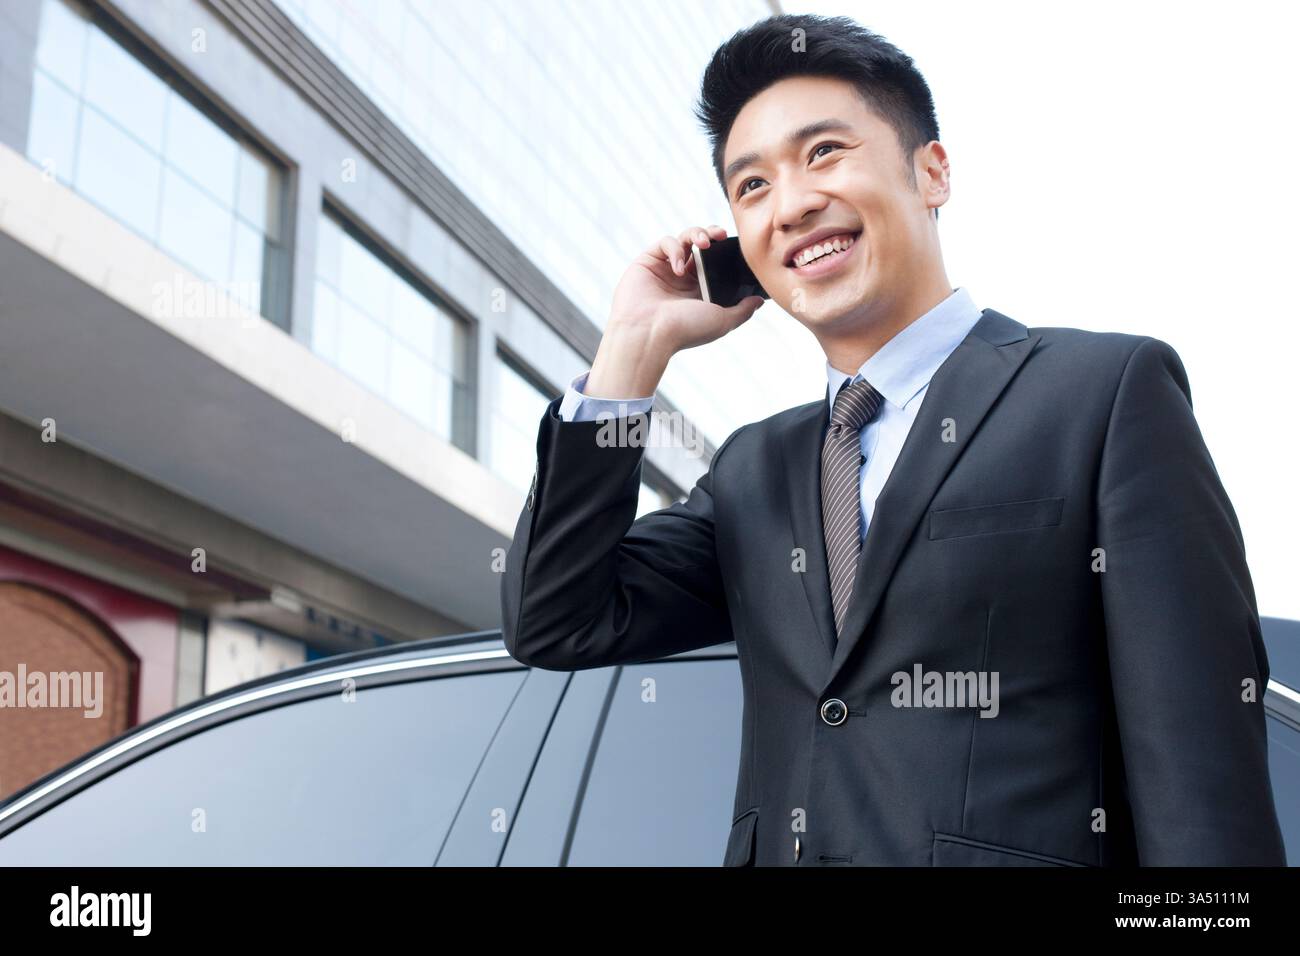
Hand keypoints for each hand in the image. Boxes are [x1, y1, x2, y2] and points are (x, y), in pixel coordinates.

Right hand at [609, 224, 764, 353]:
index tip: (736, 246)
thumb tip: (759, 301)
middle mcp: (682, 279)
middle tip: (721, 235)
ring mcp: (664, 269)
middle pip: (700, 245)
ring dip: (697, 234)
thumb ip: (742, 310)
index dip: (725, 251)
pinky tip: (679, 267)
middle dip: (712, 235)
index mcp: (698, 291)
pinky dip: (675, 249)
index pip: (715, 262)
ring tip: (704, 243)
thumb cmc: (685, 330)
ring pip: (683, 239)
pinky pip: (665, 243)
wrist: (650, 334)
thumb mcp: (722, 321)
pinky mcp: (647, 262)